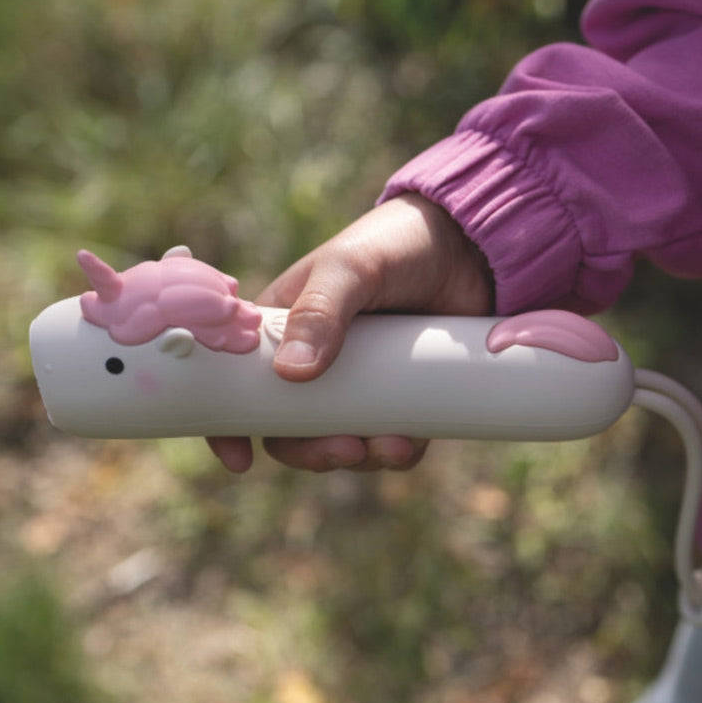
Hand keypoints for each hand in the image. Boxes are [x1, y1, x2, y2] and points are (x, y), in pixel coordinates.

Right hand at [207, 193, 493, 472]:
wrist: (471, 247)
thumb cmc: (395, 244)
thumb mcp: (350, 268)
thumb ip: (320, 311)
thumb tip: (291, 374)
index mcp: (281, 331)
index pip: (240, 383)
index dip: (230, 424)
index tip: (238, 458)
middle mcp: (313, 363)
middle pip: (292, 429)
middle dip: (312, 452)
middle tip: (344, 450)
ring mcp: (358, 384)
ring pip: (341, 442)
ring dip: (360, 457)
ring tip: (392, 446)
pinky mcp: (400, 396)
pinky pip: (389, 441)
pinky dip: (396, 453)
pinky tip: (410, 443)